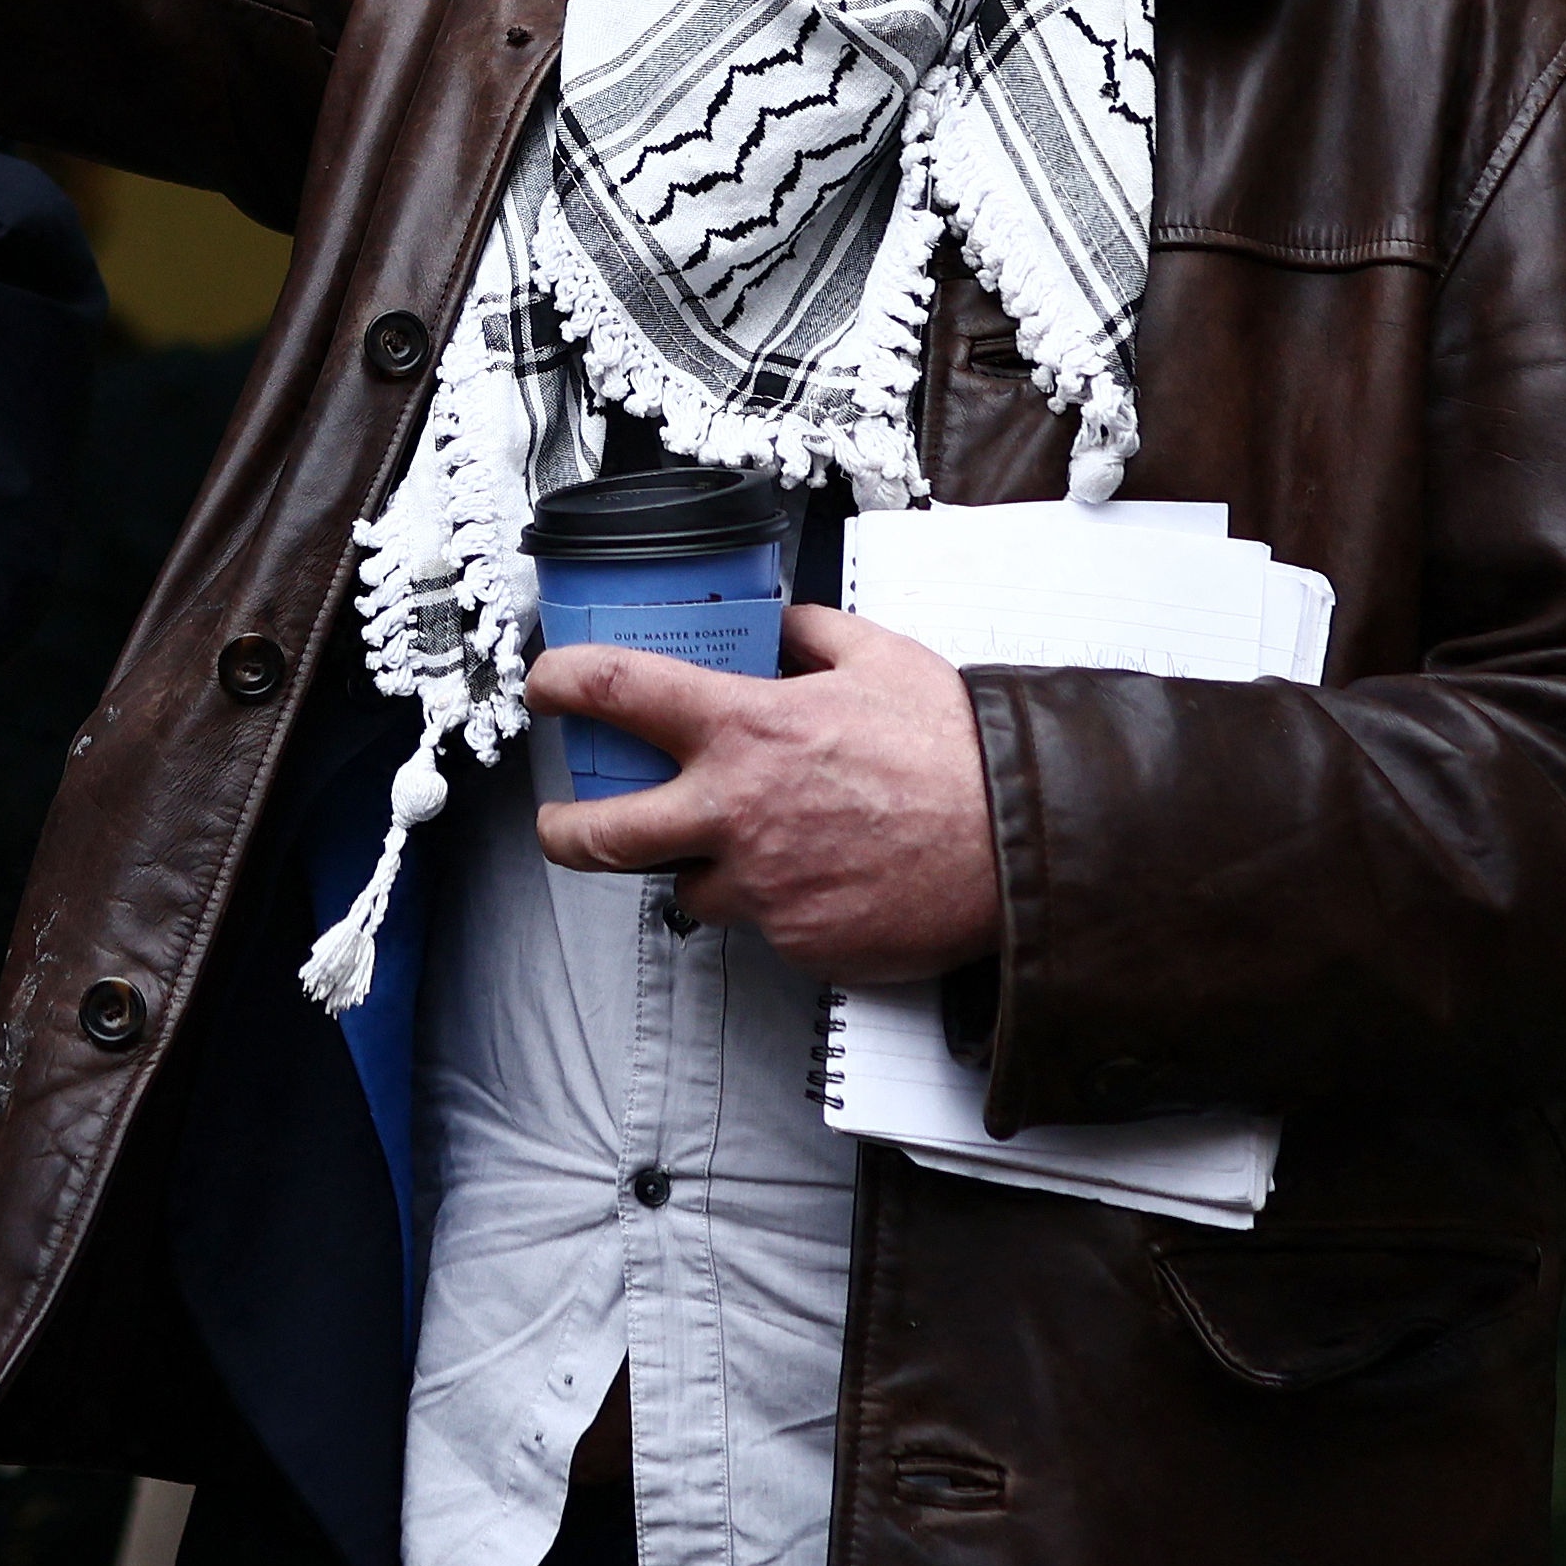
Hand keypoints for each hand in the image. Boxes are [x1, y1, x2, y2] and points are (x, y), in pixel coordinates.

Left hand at [525, 604, 1007, 983]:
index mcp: (747, 729)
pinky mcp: (796, 942)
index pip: (615, 692)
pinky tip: (823, 876)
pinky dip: (779, 902)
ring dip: (705, 867)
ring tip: (753, 847)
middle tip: (560, 824)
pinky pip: (763, 924)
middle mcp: (737, 812)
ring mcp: (762, 887)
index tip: (546, 687)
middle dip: (562, 832)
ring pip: (690, 887)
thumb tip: (777, 623)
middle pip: (599, 835)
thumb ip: (811, 634)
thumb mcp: (879, 657)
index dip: (560, 683)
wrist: (1019, 842)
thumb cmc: (959, 751)